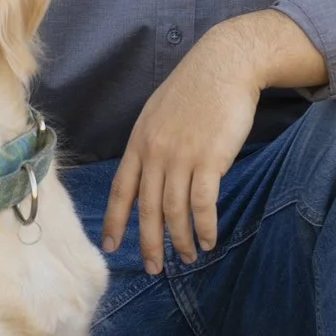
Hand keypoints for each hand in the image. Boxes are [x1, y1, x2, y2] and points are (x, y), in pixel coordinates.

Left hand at [101, 19, 280, 272]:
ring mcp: (181, 157)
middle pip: (148, 209)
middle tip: (154, 268)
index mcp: (138, 144)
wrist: (223, 66)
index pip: (121, 190)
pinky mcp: (209, 160)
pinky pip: (203, 204)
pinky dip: (204, 226)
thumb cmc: (193, 90)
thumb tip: (147, 173)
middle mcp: (154, 154)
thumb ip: (150, 145)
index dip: (115, 221)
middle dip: (149, 243)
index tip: (111, 246)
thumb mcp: (158, 115)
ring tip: (188, 257)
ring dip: (181, 240)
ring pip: (175, 211)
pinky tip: (208, 240)